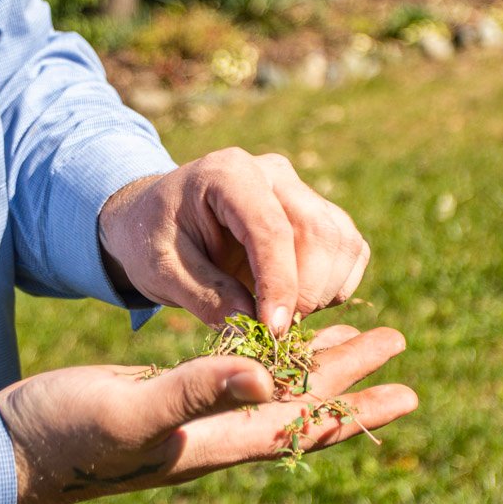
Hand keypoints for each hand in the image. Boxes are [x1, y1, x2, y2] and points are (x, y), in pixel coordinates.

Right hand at [0, 325, 413, 503]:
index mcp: (210, 442)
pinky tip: (259, 345)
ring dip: (309, 366)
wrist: (1, 452)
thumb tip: (267, 377)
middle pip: (295, 404)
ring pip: (264, 391)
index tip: (408, 388)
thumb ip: (195, 393)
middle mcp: (206, 435)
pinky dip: (258, 359)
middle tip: (397, 343)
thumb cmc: (61, 436)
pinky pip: (226, 379)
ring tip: (347, 340)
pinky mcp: (154, 405)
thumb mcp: (130, 413)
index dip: (355, 408)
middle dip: (348, 377)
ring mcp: (180, 421)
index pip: (302, 424)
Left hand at [100, 149, 368, 333]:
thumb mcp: (160, 270)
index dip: (279, 283)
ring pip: (341, 243)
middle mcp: (274, 173)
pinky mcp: (321, 214)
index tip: (274, 330)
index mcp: (229, 174)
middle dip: (304, 292)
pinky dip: (334, 286)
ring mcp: (302, 190)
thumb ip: (204, 296)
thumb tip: (253, 330)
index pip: (271, 229)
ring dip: (322, 291)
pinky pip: (349, 251)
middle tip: (270, 330)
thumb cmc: (152, 240)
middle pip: (317, 233)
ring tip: (276, 314)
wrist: (157, 220)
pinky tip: (296, 300)